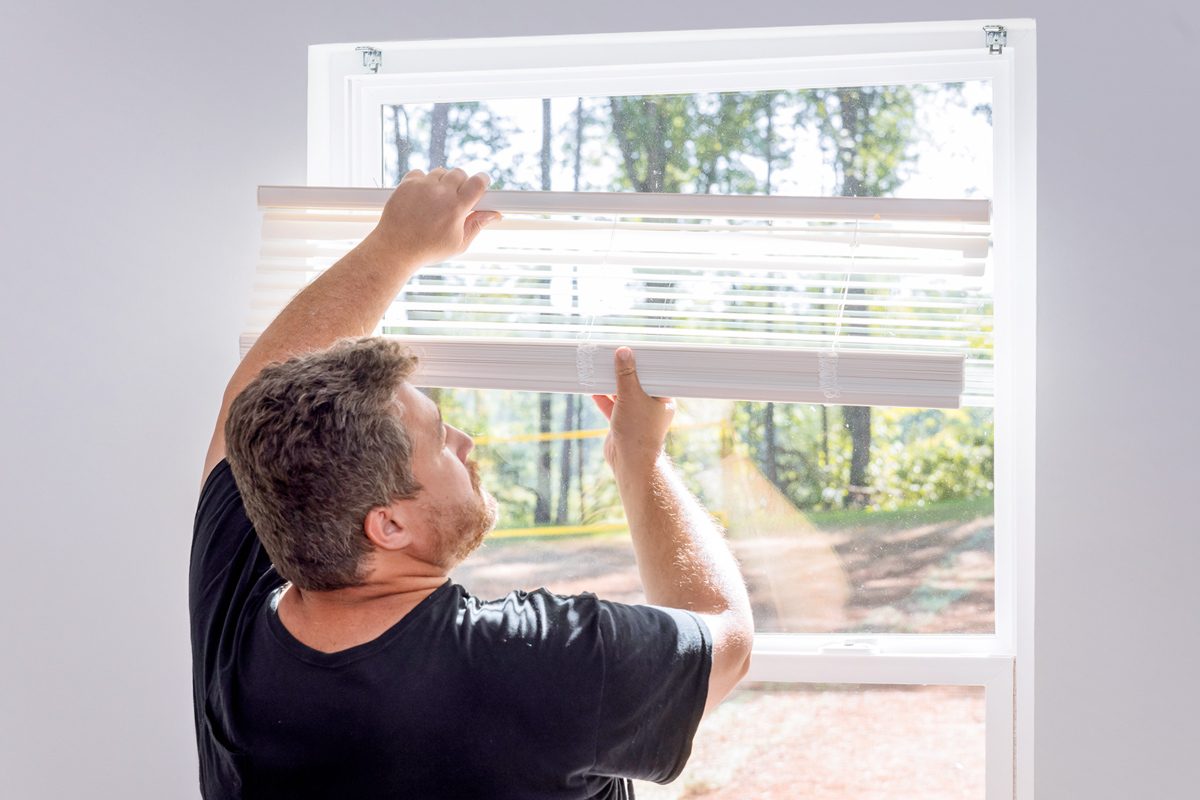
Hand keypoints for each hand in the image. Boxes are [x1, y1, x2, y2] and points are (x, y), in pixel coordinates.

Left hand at [364, 167, 500, 266]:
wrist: (395, 249)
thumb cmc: (428, 250)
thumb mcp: (459, 243)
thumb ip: (477, 225)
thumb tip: (494, 215)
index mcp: (456, 208)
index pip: (478, 182)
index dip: (482, 181)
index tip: (482, 183)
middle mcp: (440, 193)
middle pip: (459, 173)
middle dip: (461, 183)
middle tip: (456, 199)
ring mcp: (422, 186)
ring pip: (440, 172)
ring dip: (442, 182)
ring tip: (436, 201)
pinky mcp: (407, 184)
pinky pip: (421, 173)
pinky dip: (423, 182)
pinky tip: (422, 198)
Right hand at [592, 347, 674, 475]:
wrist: (629, 462)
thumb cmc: (638, 431)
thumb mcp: (630, 396)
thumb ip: (625, 374)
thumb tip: (624, 352)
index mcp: (663, 399)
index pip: (654, 375)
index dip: (643, 363)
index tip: (632, 350)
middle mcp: (651, 406)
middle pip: (637, 383)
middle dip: (624, 372)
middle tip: (614, 356)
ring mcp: (636, 415)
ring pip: (622, 394)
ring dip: (611, 384)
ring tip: (600, 368)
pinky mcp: (622, 423)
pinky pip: (612, 405)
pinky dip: (603, 398)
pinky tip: (593, 388)